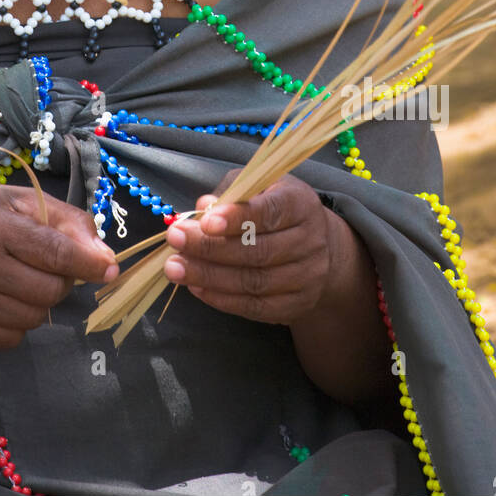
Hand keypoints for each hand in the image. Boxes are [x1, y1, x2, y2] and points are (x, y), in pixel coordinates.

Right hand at [0, 186, 118, 350]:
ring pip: (34, 318)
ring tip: (24, 279)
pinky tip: (5, 299)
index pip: (54, 252)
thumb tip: (104, 257)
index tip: (110, 270)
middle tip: (47, 265)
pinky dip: (18, 323)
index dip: (88, 263)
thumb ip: (65, 221)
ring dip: (41, 301)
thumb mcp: (18, 201)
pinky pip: (11, 339)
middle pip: (49, 290)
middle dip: (61, 279)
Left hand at [163, 171, 332, 324]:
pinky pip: (255, 307)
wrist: (320, 248)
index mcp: (300, 204)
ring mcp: (306, 277)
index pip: (270, 211)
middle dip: (210, 248)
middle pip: (258, 251)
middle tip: (175, 241)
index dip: (236, 218)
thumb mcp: (258, 187)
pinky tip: (197, 288)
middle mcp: (310, 241)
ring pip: (254, 282)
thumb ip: (230, 193)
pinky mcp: (296, 305)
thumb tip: (202, 207)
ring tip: (176, 268)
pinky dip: (222, 299)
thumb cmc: (276, 210)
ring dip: (209, 276)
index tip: (204, 222)